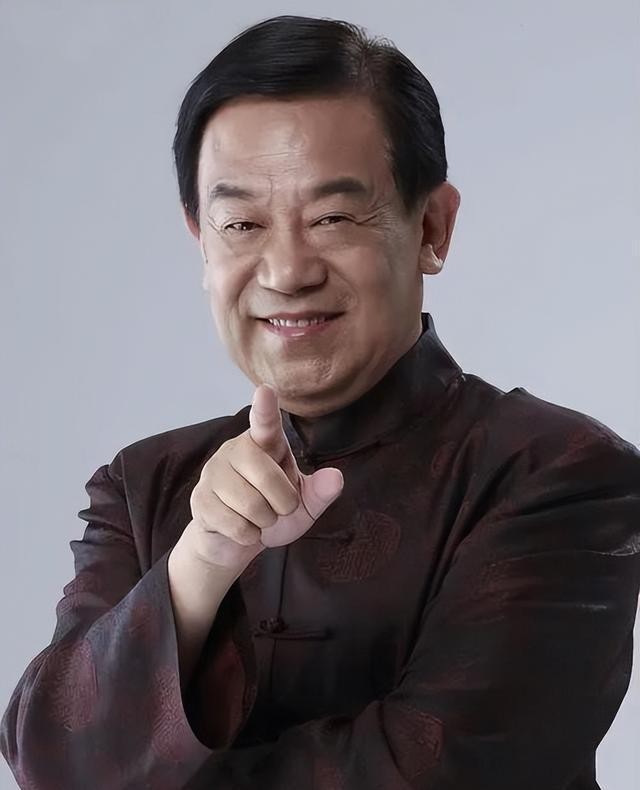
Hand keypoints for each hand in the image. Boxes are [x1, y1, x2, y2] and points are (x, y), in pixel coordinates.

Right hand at [180, 383, 343, 570]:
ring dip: (265, 522)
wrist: (236, 541)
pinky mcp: (200, 499)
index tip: (265, 390)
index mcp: (264, 443)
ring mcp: (214, 473)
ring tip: (258, 518)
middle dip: (283, 503)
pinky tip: (242, 529)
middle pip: (267, 476)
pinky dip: (248, 535)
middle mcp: (236, 450)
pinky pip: (235, 525)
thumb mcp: (304, 505)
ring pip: (251, 505)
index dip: (265, 408)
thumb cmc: (272, 511)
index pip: (266, 422)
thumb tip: (337, 478)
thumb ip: (321, 492)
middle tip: (279, 509)